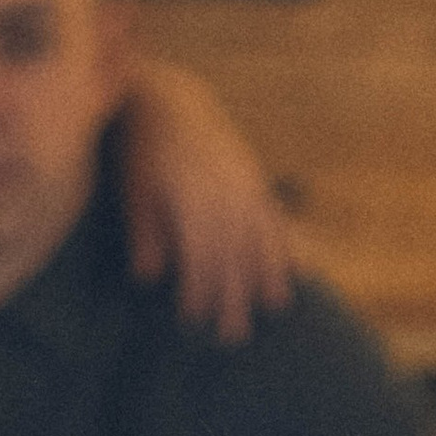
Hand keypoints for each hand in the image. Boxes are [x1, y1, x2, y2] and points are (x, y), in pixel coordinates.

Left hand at [119, 60, 294, 345]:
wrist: (171, 98)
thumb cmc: (143, 151)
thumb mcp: (134, 189)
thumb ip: (145, 233)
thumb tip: (149, 278)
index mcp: (192, 199)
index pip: (201, 257)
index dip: (199, 291)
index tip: (193, 321)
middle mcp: (224, 193)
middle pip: (234, 255)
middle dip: (235, 297)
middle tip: (233, 337)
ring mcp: (244, 185)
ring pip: (261, 237)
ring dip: (268, 274)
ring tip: (274, 308)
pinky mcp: (254, 178)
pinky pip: (276, 216)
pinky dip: (287, 242)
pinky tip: (300, 267)